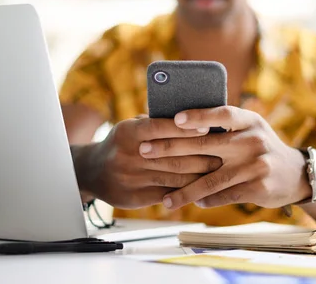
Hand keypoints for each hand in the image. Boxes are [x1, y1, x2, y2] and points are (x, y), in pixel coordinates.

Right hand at [73, 117, 221, 208]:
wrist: (92, 172)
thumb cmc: (121, 143)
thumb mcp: (131, 127)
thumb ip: (156, 123)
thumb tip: (193, 117)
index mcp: (128, 133)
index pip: (160, 128)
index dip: (185, 128)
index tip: (207, 127)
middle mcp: (129, 155)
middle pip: (173, 156)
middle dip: (202, 154)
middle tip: (224, 152)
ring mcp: (132, 178)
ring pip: (174, 176)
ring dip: (200, 174)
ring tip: (219, 169)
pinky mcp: (136, 197)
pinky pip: (168, 193)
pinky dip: (187, 190)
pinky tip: (202, 186)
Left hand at [138, 106, 312, 209]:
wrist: (294, 174)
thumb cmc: (260, 147)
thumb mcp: (250, 128)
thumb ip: (222, 126)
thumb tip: (178, 122)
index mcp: (249, 121)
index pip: (222, 113)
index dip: (199, 115)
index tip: (175, 119)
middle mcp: (253, 140)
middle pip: (205, 145)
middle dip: (170, 149)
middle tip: (144, 151)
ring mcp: (256, 165)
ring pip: (211, 179)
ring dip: (185, 190)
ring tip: (165, 199)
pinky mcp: (257, 187)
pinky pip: (224, 195)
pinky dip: (206, 200)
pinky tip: (191, 202)